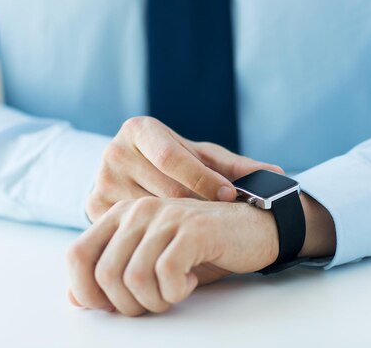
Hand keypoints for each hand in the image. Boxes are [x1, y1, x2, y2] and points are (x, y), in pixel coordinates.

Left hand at [67, 197, 278, 315]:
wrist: (252, 228)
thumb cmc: (200, 248)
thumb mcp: (150, 260)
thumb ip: (113, 273)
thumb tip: (76, 299)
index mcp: (121, 214)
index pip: (76, 254)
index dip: (86, 290)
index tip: (112, 305)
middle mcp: (138, 210)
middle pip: (105, 274)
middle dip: (127, 304)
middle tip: (154, 301)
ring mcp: (166, 216)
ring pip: (134, 278)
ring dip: (154, 301)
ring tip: (173, 292)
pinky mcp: (192, 229)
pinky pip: (165, 275)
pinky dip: (176, 291)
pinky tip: (190, 281)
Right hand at [86, 116, 282, 221]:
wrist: (130, 172)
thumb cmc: (173, 161)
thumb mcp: (201, 157)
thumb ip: (236, 166)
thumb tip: (278, 174)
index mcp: (139, 129)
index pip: (172, 157)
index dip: (204, 179)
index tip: (230, 197)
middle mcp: (114, 151)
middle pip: (163, 188)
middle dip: (198, 207)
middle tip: (222, 221)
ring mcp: (99, 181)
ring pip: (150, 214)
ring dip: (179, 226)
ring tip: (202, 232)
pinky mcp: (92, 209)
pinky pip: (133, 230)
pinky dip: (157, 237)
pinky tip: (177, 241)